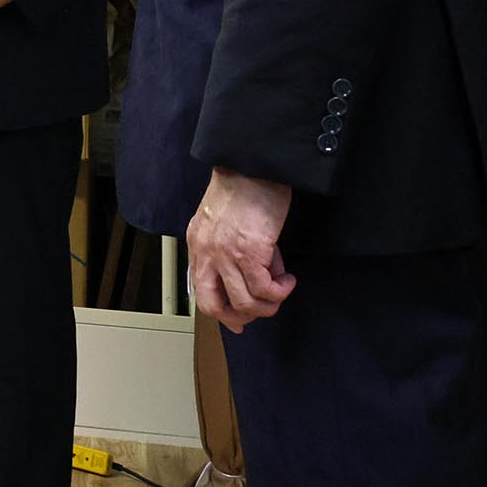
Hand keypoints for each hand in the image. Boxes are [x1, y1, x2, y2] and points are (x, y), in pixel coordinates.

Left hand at [187, 168, 296, 332]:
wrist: (252, 165)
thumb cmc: (244, 186)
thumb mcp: (226, 221)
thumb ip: (236, 249)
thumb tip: (263, 276)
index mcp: (198, 245)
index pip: (201, 290)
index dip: (221, 312)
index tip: (240, 322)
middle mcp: (206, 254)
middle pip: (214, 306)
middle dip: (241, 317)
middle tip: (263, 309)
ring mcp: (226, 255)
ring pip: (245, 302)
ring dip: (268, 304)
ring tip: (282, 289)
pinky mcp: (249, 252)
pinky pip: (265, 289)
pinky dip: (281, 290)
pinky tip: (288, 279)